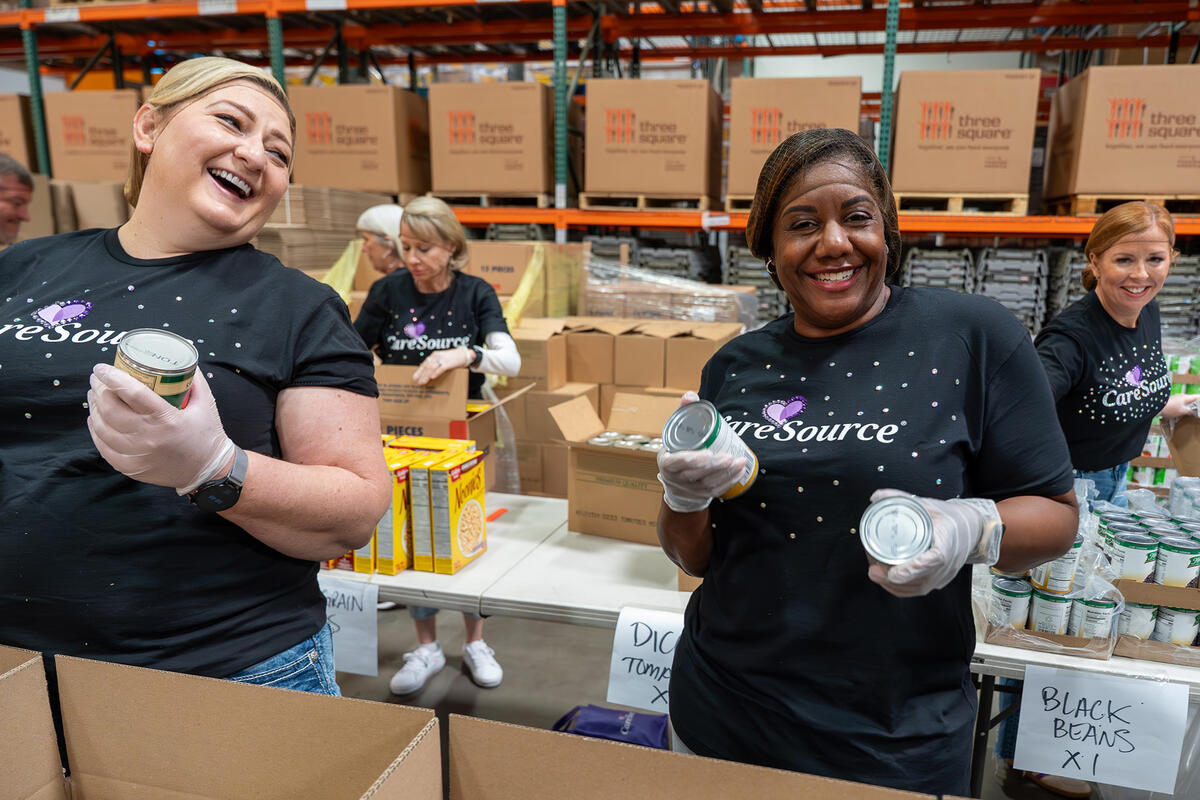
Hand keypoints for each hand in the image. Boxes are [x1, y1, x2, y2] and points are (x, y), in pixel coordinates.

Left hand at [87, 364, 234, 494]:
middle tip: (97, 379)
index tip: (101, 368)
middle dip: (98, 390)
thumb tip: (178, 359)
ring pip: (103, 428)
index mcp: (168, 419)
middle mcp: (150, 437)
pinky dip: (96, 431)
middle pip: (111, 409)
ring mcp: (138, 455)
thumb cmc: (207, 435)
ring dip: (94, 408)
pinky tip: (96, 419)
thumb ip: (193, 379)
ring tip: (94, 396)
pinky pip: (103, 447)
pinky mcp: (131, 467)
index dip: (112, 377)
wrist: (208, 471)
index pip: (132, 393)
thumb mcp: (206, 403)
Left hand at [413, 347, 472, 385]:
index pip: (425, 363)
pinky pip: (441, 368)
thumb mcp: (443, 360)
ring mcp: (443, 359)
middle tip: (418, 381)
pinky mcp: (449, 363)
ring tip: (423, 382)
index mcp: (435, 355)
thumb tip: (429, 374)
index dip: (419, 371)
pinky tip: (432, 377)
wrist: (464, 354)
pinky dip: (436, 373)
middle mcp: (437, 356)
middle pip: (427, 366)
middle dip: (422, 375)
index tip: (415, 377)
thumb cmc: (454, 358)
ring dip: (427, 375)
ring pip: (432, 368)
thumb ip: (436, 365)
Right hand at [657, 391, 746, 512]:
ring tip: (740, 461)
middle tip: (730, 456)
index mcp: (667, 462)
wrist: (675, 478)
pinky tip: (740, 472)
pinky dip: (729, 482)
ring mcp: (688, 489)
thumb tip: (690, 395)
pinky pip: (716, 491)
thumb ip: (683, 412)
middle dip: (715, 466)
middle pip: (696, 474)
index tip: (708, 452)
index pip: (677, 462)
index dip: (692, 460)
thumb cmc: (678, 449)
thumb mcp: (676, 431)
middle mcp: (676, 478)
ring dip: (726, 474)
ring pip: (708, 484)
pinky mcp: (701, 495)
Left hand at [866, 489, 1002, 596]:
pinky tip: (886, 582)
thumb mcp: (927, 503)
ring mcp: (945, 574)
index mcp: (947, 541)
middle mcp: (948, 562)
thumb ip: (900, 498)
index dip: (913, 568)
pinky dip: (902, 589)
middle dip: (894, 580)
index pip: (934, 559)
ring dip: (895, 586)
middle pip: (922, 579)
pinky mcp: (941, 580)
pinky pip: (920, 590)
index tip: (894, 573)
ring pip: (919, 588)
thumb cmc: (949, 516)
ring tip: (875, 574)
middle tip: (873, 570)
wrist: (971, 528)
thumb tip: (876, 496)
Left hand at [1162, 393, 1199, 419]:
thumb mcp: (1182, 411)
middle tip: (1196, 411)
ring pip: (1185, 403)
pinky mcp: (1172, 401)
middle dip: (1195, 405)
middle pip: (1192, 400)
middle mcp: (1182, 396)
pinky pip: (1180, 404)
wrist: (1156, 407)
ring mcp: (1176, 398)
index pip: (1198, 396)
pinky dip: (1182, 408)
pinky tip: (1180, 414)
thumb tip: (1195, 412)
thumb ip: (1190, 411)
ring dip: (1187, 408)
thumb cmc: (1169, 408)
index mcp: (1186, 397)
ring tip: (1188, 413)